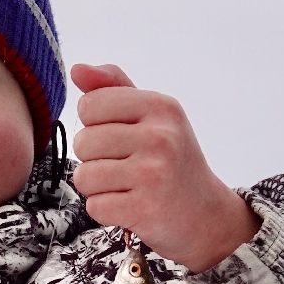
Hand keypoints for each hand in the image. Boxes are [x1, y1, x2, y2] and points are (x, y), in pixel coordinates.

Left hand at [69, 62, 260, 271]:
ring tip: (127, 187)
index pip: (90, 105)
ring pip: (84, 177)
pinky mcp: (145, 208)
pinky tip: (130, 206)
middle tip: (126, 167)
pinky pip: (95, 206)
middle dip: (95, 159)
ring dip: (98, 187)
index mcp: (161, 106)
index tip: (120, 137)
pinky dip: (106, 210)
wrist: (206, 214)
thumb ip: (114, 89)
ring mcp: (154, 174)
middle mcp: (160, 136)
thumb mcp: (153, 116)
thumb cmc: (171, 160)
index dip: (94, 125)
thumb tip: (77, 69)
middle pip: (84, 142)